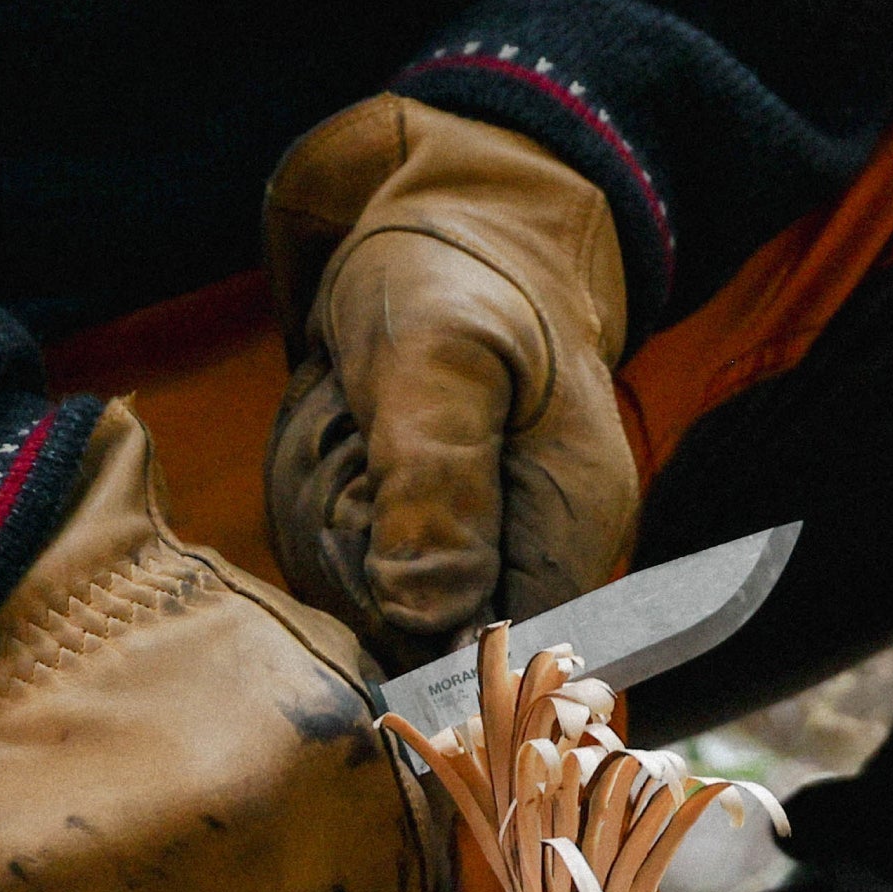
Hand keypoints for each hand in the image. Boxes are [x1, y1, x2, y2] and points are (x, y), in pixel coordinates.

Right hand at [0, 405, 451, 891]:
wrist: (14, 597)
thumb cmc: (176, 623)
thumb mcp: (322, 660)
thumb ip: (375, 761)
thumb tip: (408, 854)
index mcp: (344, 804)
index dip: (355, 890)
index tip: (320, 875)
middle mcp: (266, 879)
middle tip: (203, 859)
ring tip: (121, 864)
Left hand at [264, 96, 638, 665]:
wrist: (450, 220)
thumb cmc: (454, 273)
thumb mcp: (436, 357)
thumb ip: (434, 481)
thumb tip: (428, 615)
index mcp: (569, 533)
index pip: (506, 671)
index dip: (425, 660)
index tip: (371, 579)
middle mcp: (531, 564)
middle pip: (421, 651)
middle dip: (358, 568)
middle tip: (353, 454)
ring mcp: (475, 556)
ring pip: (374, 613)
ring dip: (330, 530)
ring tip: (346, 429)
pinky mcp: (425, 539)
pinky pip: (352, 572)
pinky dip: (322, 516)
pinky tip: (335, 444)